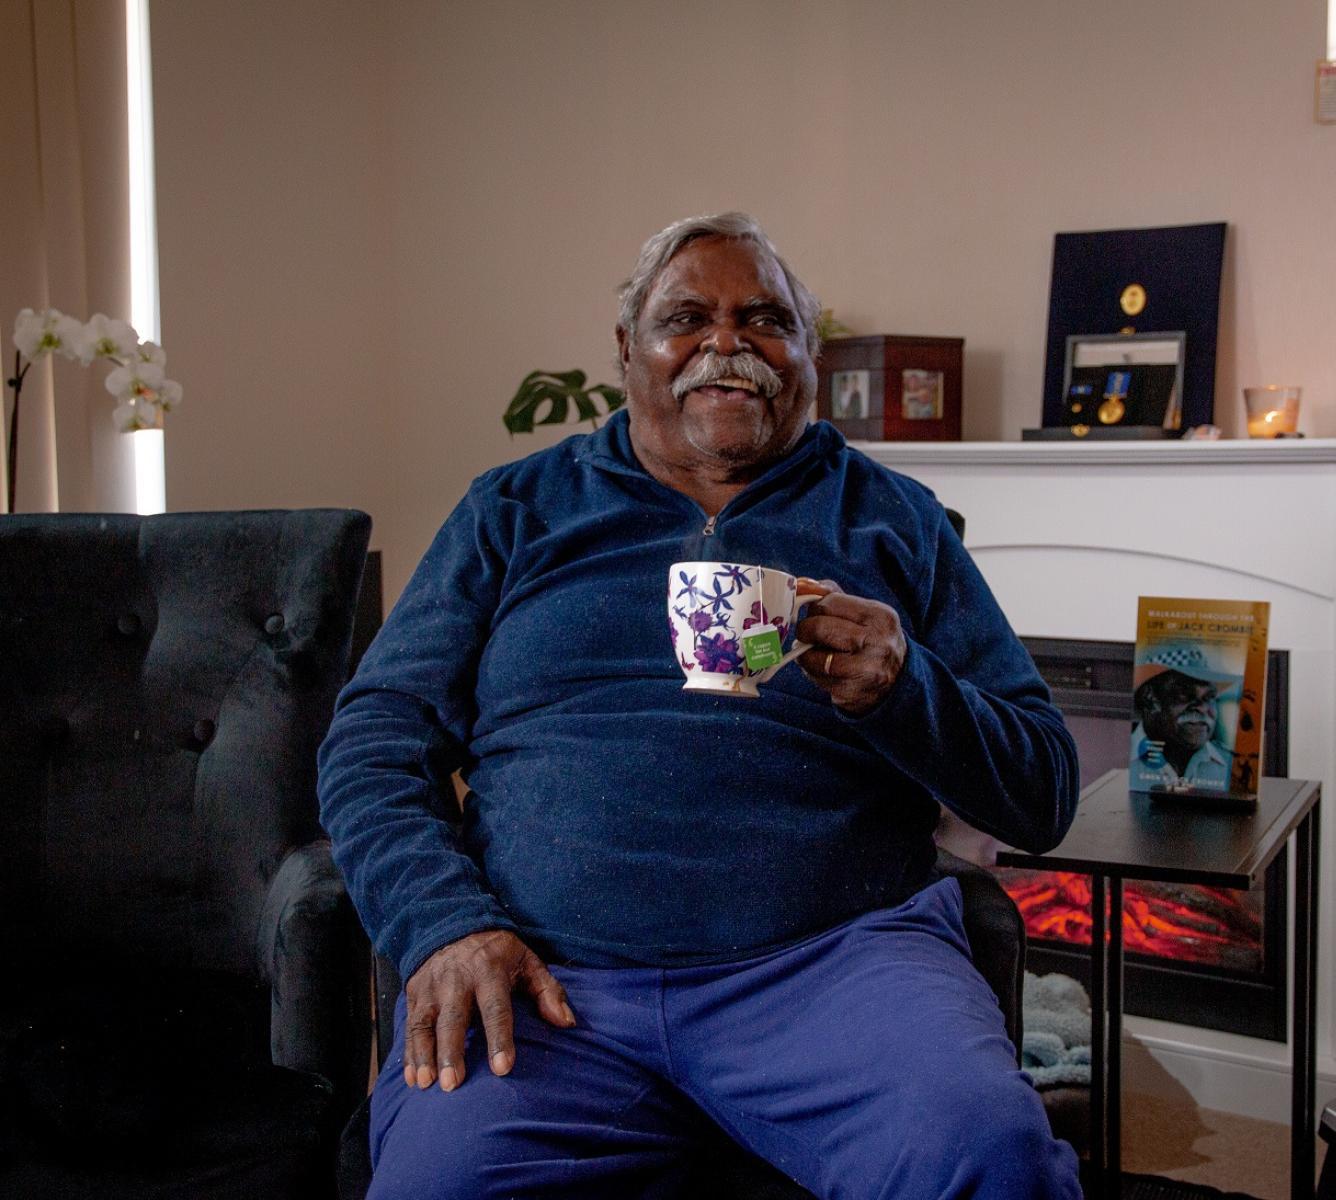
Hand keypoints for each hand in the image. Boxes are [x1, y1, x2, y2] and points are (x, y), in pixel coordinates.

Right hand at [403, 929, 575, 1091]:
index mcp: (489, 970)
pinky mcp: (414, 993)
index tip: (502, 1068)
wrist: (454, 925)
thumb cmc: (498, 953)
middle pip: (453, 1019)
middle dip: (451, 1051)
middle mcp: (456, 979)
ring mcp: (431, 987)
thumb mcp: (527, 961)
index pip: (495, 1007)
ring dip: (424, 1055)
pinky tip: (411, 1078)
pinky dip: (409, 1053)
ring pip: (424, 1024)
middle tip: (453, 1084)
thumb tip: (567, 1023)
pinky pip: (409, 1025)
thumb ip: (547, 991)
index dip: (499, 1038)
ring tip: (426, 1084)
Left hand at [794, 578, 906, 715]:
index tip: (815, 614)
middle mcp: (877, 642)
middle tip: (808, 634)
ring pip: (813, 655)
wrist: (897, 680)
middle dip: (806, 630)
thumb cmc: (872, 640)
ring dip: (805, 654)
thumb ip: (834, 596)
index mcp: (880, 616)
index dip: (815, 608)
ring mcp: (865, 669)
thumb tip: (803, 585)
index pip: (829, 602)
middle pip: (819, 627)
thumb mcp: (864, 614)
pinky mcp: (852, 691)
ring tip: (814, 653)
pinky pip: (817, 677)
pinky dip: (811, 672)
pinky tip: (822, 669)